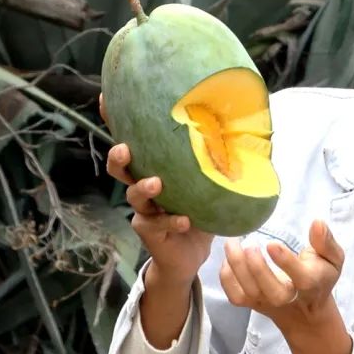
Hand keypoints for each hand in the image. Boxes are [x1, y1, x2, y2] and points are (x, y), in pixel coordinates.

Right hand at [100, 93, 213, 285]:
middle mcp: (142, 185)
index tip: (107, 99)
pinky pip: (156, 224)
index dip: (116, 121)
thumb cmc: (198, 211)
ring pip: (134, 195)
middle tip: (125, 148)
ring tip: (157, 184)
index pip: (133, 140)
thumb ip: (216, 162)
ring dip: (144, 188)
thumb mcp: (207, 184)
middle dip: (118, 156)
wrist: (191, 254)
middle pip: (119, 167)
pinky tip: (184, 220)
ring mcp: (143, 209)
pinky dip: (171, 221)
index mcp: (154, 167)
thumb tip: (246, 133)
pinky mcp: (148, 231)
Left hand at [221, 219, 350, 353]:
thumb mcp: (332, 259)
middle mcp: (287, 297)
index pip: (301, 277)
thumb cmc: (318, 276)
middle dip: (257, 268)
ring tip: (232, 242)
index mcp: (310, 283)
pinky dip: (226, 276)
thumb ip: (326, 241)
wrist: (304, 310)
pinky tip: (228, 258)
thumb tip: (317, 222)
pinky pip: (234, 294)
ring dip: (237, 266)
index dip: (285, 262)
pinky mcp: (250, 304)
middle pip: (271, 291)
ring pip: (248, 291)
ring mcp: (266, 302)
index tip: (272, 244)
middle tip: (249, 244)